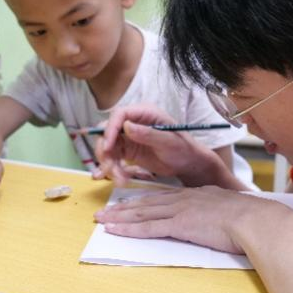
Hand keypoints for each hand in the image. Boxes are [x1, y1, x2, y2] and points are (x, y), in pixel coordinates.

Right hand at [94, 104, 221, 185]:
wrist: (187, 164)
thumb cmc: (183, 149)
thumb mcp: (169, 141)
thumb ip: (148, 134)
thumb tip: (127, 126)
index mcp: (144, 113)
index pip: (119, 115)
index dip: (110, 129)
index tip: (108, 148)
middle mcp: (133, 122)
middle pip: (107, 131)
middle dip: (105, 150)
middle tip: (109, 168)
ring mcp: (128, 137)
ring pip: (107, 147)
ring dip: (109, 163)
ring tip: (120, 179)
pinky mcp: (127, 151)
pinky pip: (113, 158)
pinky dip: (113, 169)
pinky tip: (120, 179)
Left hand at [94, 186, 291, 253]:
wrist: (256, 220)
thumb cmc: (251, 220)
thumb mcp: (230, 210)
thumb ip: (218, 212)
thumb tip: (218, 221)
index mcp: (196, 195)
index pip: (163, 197)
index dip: (143, 201)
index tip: (129, 204)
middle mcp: (184, 199)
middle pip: (147, 203)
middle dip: (123, 208)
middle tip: (105, 212)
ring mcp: (180, 210)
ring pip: (143, 213)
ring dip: (119, 218)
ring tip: (101, 220)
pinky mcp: (180, 224)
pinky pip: (149, 227)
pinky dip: (129, 229)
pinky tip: (115, 231)